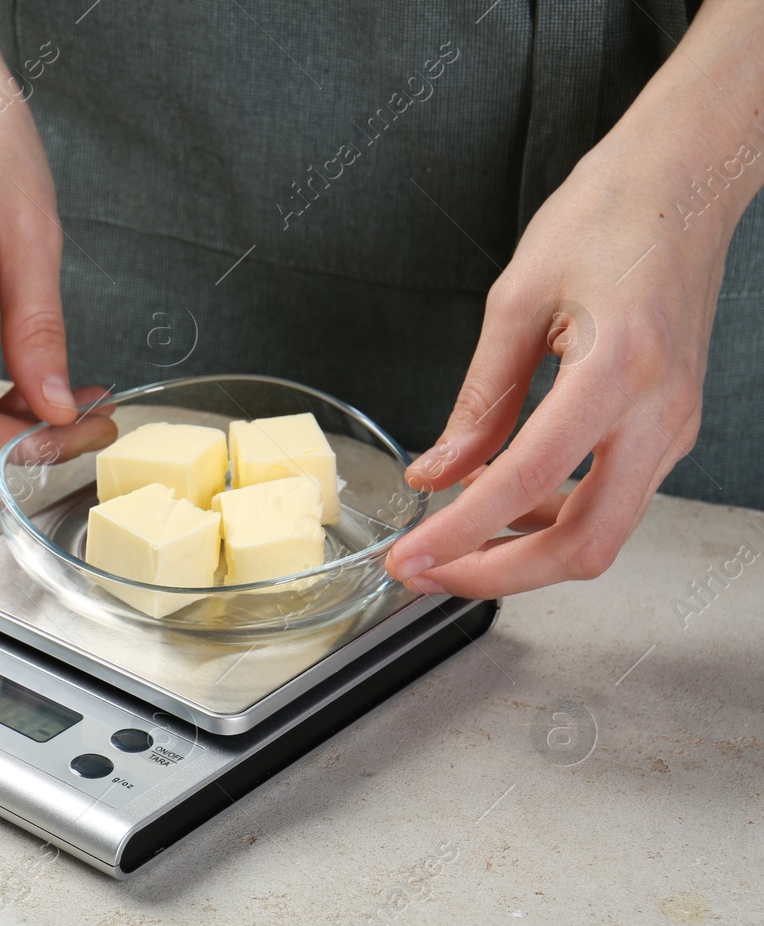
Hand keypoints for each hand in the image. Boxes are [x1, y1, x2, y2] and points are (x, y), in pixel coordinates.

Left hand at [385, 119, 735, 597]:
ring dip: (522, 551)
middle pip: (584, 544)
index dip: (461, 535)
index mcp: (618, 373)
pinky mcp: (668, 428)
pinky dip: (550, 515)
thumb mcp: (516, 300)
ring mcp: (673, 427)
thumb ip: (478, 400)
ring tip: (450, 536)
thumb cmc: (608, 217)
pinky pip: (610, 499)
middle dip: (496, 574)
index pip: (529, 482)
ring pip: (601, 533)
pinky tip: (499, 496)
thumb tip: (435, 473)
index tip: (408, 559)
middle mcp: (659, 413)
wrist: (685, 182)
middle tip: (425, 572)